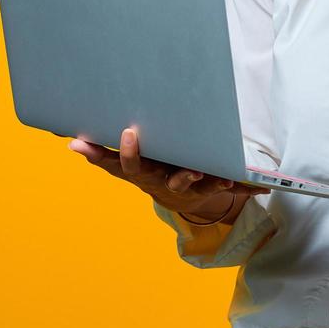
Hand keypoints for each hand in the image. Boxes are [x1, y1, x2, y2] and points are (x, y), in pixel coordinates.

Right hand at [68, 126, 270, 218]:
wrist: (175, 196)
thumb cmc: (148, 171)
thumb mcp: (124, 164)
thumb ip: (98, 154)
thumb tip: (67, 141)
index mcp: (141, 173)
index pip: (127, 165)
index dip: (127, 152)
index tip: (128, 132)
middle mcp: (163, 183)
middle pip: (165, 180)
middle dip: (175, 173)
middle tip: (184, 163)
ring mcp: (188, 188)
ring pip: (198, 187)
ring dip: (208, 182)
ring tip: (223, 178)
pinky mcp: (210, 189)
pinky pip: (229, 190)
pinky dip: (245, 189)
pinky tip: (261, 187)